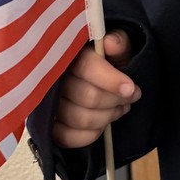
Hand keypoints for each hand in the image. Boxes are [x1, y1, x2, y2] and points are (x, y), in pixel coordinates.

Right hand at [52, 30, 140, 148]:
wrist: (99, 78)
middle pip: (88, 97)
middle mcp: (54, 78)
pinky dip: (91, 134)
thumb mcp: (117, 46)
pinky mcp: (48, 127)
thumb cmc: (107, 61)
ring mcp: (49, 104)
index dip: (111, 80)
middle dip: (115, 100)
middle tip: (131, 97)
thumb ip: (118, 42)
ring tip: (120, 108)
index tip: (131, 88)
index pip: (87, 68)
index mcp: (71, 54)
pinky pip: (67, 137)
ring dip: (107, 117)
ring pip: (80, 118)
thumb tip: (111, 43)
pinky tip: (103, 124)